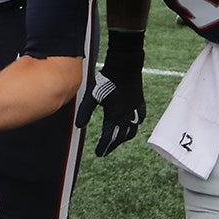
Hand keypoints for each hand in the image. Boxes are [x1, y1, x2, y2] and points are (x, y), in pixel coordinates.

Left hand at [77, 30, 145, 155]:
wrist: (125, 66)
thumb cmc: (106, 79)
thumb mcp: (92, 96)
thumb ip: (85, 111)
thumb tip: (79, 126)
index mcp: (114, 116)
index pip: (109, 137)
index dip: (104, 147)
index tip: (99, 153)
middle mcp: (126, 116)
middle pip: (121, 137)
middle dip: (112, 145)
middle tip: (106, 150)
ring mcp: (135, 110)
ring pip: (132, 130)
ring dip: (124, 137)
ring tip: (117, 140)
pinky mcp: (140, 102)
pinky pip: (140, 119)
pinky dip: (135, 125)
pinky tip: (132, 125)